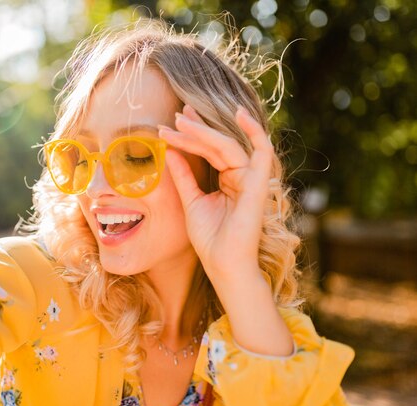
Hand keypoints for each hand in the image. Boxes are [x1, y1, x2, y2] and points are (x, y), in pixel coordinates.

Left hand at [158, 104, 274, 280]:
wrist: (222, 264)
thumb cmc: (210, 238)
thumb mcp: (191, 201)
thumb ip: (183, 175)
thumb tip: (170, 151)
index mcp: (228, 180)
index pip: (209, 150)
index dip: (192, 134)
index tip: (172, 122)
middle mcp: (241, 176)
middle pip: (217, 144)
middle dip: (195, 129)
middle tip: (174, 116)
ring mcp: (251, 179)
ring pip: (228, 145)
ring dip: (204, 132)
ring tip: (181, 120)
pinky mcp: (259, 184)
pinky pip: (263, 151)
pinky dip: (255, 132)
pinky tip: (240, 114)